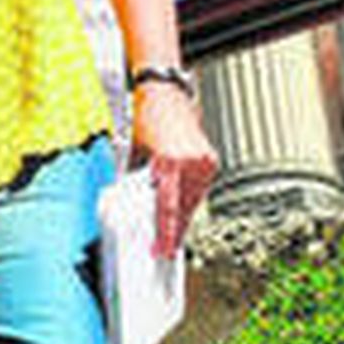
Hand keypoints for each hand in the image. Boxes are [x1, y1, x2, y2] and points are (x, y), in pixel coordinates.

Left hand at [130, 82, 217, 259]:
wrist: (165, 94)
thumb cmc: (146, 118)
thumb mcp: (137, 153)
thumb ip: (138, 180)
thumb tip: (132, 205)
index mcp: (170, 162)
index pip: (168, 207)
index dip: (165, 233)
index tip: (162, 250)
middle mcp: (191, 163)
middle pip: (184, 209)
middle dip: (174, 230)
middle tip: (164, 249)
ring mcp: (203, 161)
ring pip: (193, 201)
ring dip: (182, 215)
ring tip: (170, 231)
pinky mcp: (210, 159)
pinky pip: (199, 188)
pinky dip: (189, 198)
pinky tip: (181, 208)